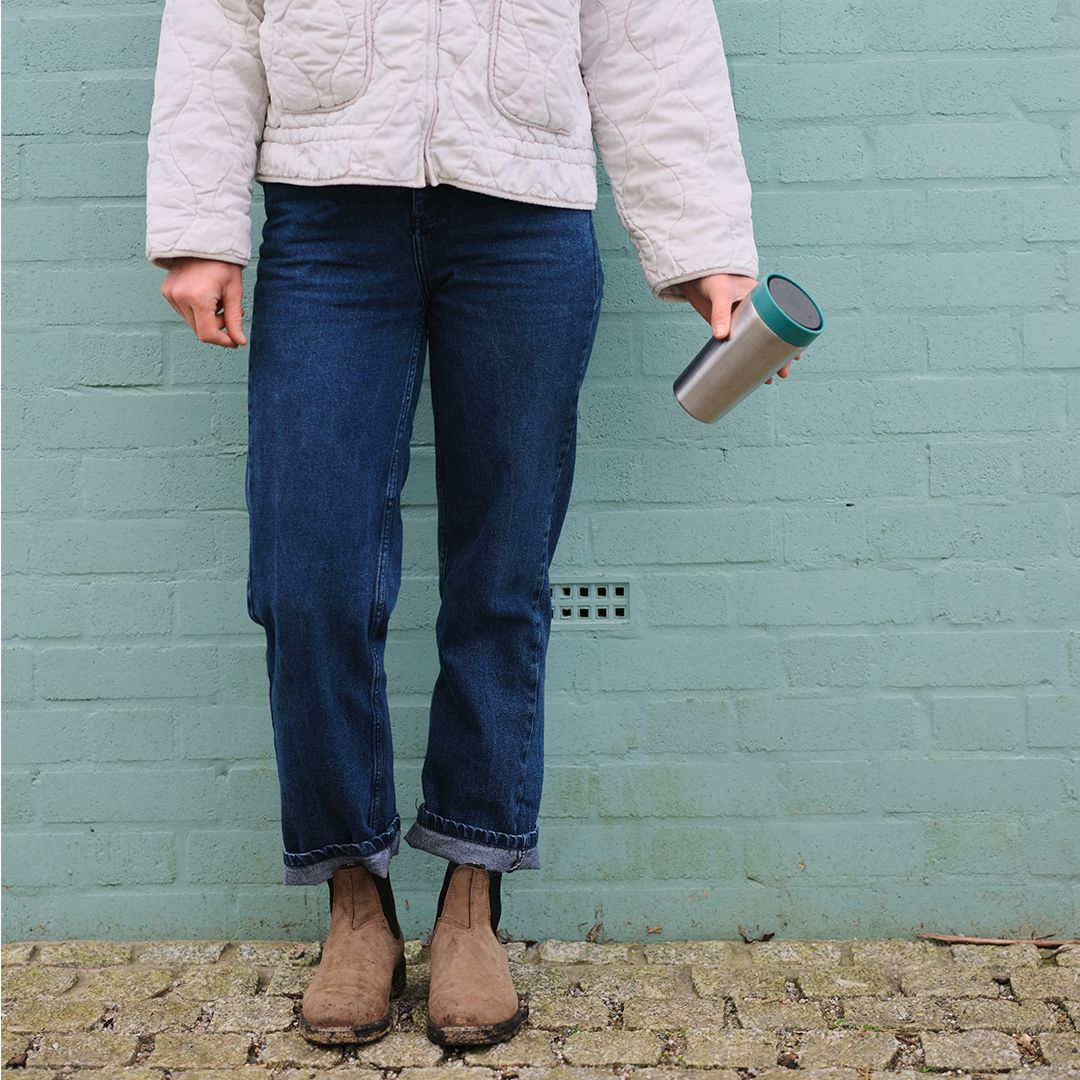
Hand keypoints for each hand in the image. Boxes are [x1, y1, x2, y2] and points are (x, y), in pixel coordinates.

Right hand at [160, 257, 246, 347]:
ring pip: (192, 323)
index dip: (223, 341)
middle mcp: (179, 297)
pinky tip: (205, 296)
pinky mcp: (167, 291)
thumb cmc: (223, 263)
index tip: (234, 341)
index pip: (207, 334)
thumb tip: (239, 342)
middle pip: (199, 330)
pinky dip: (197, 311)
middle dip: (216, 328)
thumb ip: (235, 319)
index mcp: (198, 297)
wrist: (204, 240)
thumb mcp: (234, 291)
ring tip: (216, 300)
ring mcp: (170, 294)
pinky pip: (184, 312)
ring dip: (207, 319)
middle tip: (227, 311)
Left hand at [683, 272, 800, 384]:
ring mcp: (743, 321)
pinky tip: (749, 372)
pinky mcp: (730, 328)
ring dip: (764, 361)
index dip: (792, 339)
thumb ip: (720, 313)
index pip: (784, 322)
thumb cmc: (714, 276)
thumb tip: (721, 336)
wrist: (695, 275)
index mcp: (765, 299)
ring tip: (768, 380)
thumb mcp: (720, 293)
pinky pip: (741, 345)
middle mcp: (758, 312)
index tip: (796, 355)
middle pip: (774, 337)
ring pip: (759, 343)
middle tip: (782, 373)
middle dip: (780, 356)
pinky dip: (746, 358)